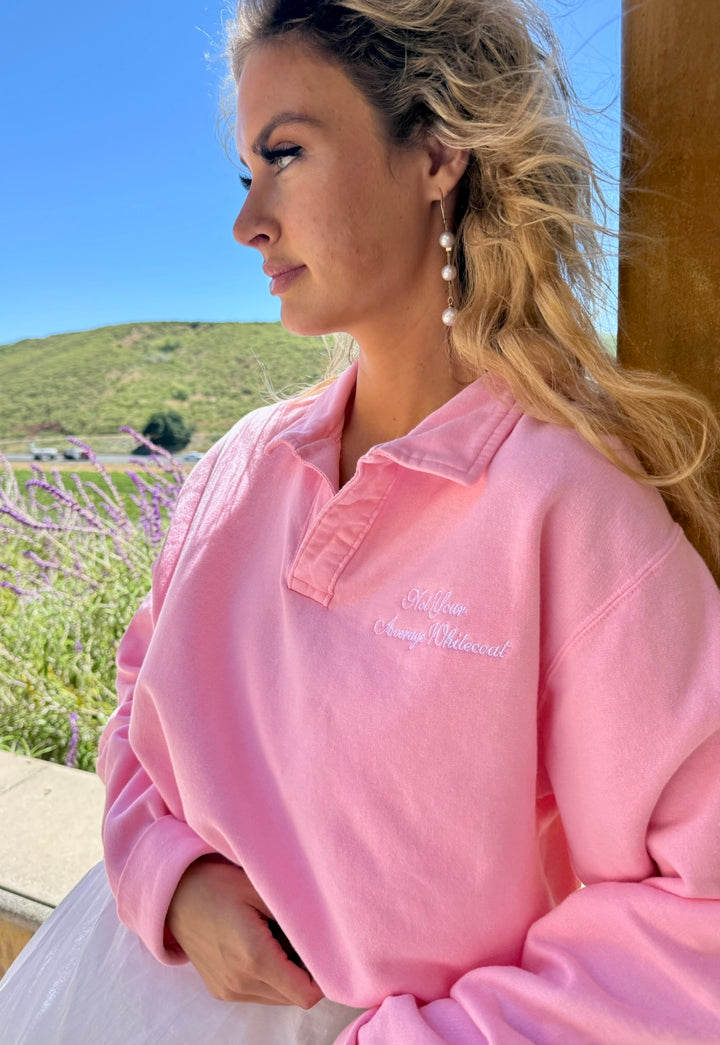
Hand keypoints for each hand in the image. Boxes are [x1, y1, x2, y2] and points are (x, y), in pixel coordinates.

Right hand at [166, 857, 323, 1006]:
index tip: (326, 951)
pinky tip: (262, 946)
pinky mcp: (221, 990)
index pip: (306, 994)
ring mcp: (229, 990)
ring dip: (287, 977)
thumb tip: (327, 936)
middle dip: (306, 974)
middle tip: (301, 937)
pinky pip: (258, 994)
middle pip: (294, 998)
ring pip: (277, 998)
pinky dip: (269, 978)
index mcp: (255, 958)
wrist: (175, 895)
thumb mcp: (261, 889)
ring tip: (280, 939)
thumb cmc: (220, 884)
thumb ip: (295, 916)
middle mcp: (241, 982)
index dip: (323, 978)